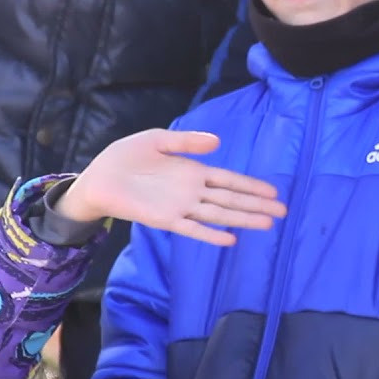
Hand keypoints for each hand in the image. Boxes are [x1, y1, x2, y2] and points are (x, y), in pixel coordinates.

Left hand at [55, 129, 285, 246]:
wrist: (97, 179)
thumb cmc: (125, 157)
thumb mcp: (157, 139)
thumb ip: (187, 141)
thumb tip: (217, 142)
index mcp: (193, 171)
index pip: (230, 179)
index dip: (252, 185)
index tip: (274, 191)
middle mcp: (192, 191)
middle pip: (231, 199)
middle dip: (257, 205)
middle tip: (282, 212)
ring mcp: (180, 207)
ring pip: (219, 214)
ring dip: (242, 219)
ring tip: (267, 225)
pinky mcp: (164, 220)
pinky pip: (192, 229)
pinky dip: (210, 235)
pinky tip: (230, 240)